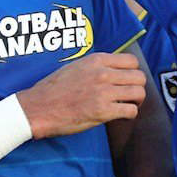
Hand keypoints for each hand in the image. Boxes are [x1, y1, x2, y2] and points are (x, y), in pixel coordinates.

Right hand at [17, 53, 145, 138]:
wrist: (38, 108)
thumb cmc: (53, 89)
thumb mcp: (75, 66)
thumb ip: (96, 66)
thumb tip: (113, 71)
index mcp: (96, 60)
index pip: (131, 61)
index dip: (133, 72)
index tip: (128, 80)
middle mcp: (103, 73)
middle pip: (139, 77)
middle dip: (138, 87)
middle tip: (131, 96)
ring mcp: (104, 92)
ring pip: (138, 93)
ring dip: (137, 101)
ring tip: (128, 106)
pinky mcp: (103, 111)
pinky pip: (131, 111)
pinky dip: (130, 115)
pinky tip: (122, 116)